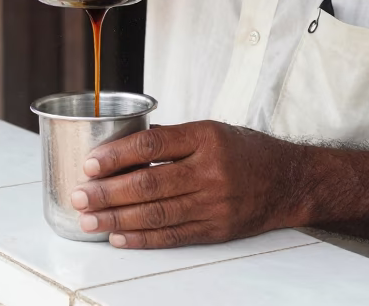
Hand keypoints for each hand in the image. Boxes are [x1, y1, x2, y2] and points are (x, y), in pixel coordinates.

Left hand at [69, 121, 303, 248]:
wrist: (289, 181)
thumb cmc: (245, 151)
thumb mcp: (212, 130)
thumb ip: (172, 138)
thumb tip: (124, 147)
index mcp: (206, 137)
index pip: (152, 143)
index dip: (117, 155)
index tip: (91, 164)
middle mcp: (211, 170)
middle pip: (149, 182)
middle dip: (108, 192)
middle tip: (79, 195)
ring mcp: (214, 203)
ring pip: (156, 213)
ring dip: (116, 219)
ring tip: (89, 220)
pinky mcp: (217, 230)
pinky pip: (173, 236)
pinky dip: (142, 238)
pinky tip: (118, 237)